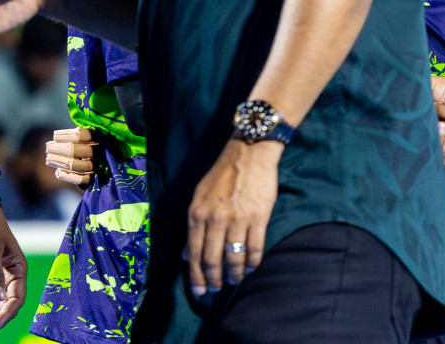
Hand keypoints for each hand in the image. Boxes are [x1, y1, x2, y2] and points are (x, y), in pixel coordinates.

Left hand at [45, 127, 101, 185]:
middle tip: (47, 147)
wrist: (104, 166)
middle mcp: (103, 153)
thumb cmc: (89, 147)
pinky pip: (82, 180)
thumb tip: (57, 135)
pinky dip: (69, 177)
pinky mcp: (95, 180)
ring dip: (62, 162)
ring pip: (82, 166)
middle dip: (63, 149)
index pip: (87, 135)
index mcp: (103, 139)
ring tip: (48, 158)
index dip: (69, 135)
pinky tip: (57, 172)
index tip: (54, 136)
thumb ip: (77, 134)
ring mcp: (100, 168)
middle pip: (83, 151)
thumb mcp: (87, 138)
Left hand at [186, 139, 279, 296]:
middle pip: (212, 260)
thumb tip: (186, 255)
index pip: (194, 254)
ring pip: (234, 258)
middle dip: (213, 280)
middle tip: (216, 289)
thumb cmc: (223, 174)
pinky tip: (252, 268)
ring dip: (234, 274)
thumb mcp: (199, 197)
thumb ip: (193, 226)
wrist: (250, 153)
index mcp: (197, 215)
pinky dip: (253, 263)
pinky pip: (255, 248)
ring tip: (235, 280)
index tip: (199, 291)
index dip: (196, 277)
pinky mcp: (258, 217)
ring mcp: (238, 219)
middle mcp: (215, 220)